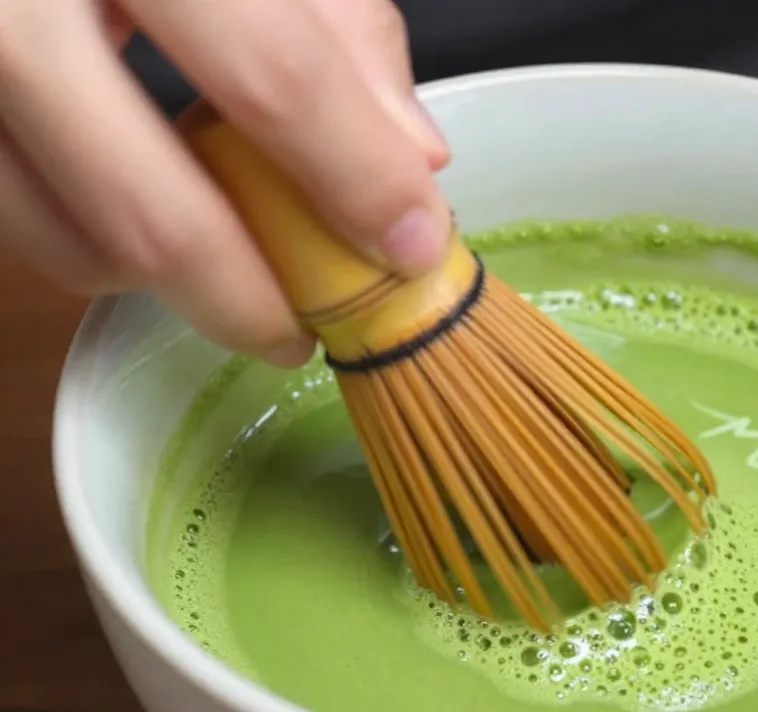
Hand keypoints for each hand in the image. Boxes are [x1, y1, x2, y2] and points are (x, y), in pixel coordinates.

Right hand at [0, 0, 450, 365]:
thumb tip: (414, 155)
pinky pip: (24, 225)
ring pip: (78, 246)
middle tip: (306, 331)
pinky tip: (153, 212)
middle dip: (252, 302)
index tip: (413, 246)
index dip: (358, 178)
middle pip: (155, 216)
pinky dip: (103, 248)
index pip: (274, 77)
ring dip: (177, 286)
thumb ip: (337, 20)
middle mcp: (14, 15)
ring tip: (237, 266)